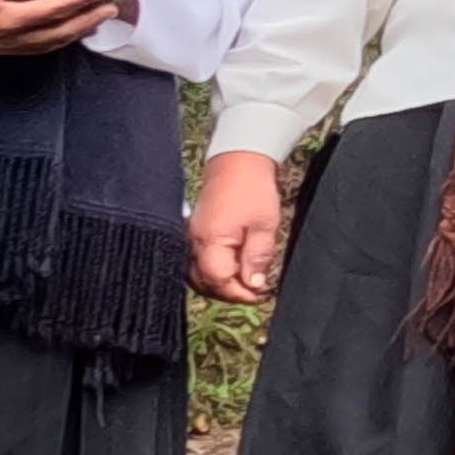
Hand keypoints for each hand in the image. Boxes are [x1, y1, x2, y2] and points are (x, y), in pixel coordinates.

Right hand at [0, 0, 128, 52]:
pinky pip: (31, 48)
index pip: (55, 9)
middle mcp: (6, 39)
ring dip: (74, 33)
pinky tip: (55, 32)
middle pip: (58, 32)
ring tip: (93, 21)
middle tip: (111, 8)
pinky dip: (52, 40)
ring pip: (47, 44)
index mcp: (5, 20)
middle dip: (88, 20)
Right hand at [191, 146, 286, 303]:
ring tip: (243, 283)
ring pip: (197, 273)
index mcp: (210, 239)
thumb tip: (254, 284)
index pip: (218, 280)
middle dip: (228, 291)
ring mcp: (190, 236)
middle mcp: (193, 241)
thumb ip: (258, 257)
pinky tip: (230, 269)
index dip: (239, 292)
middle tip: (253, 293)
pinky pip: (196, 260)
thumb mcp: (265, 224)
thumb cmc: (253, 188)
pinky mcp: (192, 231)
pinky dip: (211, 270)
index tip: (259, 295)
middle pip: (204, 281)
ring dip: (219, 283)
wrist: (238, 159)